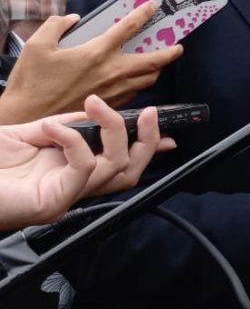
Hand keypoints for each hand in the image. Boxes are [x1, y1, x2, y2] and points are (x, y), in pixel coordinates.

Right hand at [0, 1, 182, 123]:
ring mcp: (113, 92)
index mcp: (97, 52)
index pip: (128, 27)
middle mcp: (112, 72)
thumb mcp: (38, 45)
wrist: (26, 118)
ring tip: (159, 63)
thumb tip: (74, 19)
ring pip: (147, 80)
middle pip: (152, 61)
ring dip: (156, 70)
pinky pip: (134, 94)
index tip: (154, 5)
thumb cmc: (30, 82)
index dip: (143, 14)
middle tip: (178, 46)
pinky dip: (139, 85)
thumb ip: (57, 25)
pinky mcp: (109, 107)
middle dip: (170, 52)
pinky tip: (134, 81)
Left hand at [0, 95, 173, 229]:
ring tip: (95, 105)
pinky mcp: (55, 203)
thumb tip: (92, 113)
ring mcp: (66, 197)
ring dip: (112, 130)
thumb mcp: (29, 132)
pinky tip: (53, 129)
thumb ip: (62, 124)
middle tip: (149, 114)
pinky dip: (74, 141)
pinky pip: (83, 168)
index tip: (161, 122)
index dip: (146, 144)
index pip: (119, 161)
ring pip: (116, 168)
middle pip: (130, 171)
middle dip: (146, 141)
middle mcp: (73, 186)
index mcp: (69, 170)